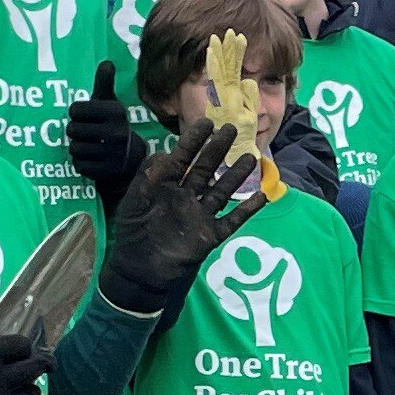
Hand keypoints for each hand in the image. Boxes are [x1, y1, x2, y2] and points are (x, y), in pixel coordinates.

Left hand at [67, 60, 148, 206]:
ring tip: (88, 145)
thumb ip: (104, 83)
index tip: (85, 116)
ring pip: (74, 148)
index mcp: (115, 112)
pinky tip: (91, 158)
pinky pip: (79, 165)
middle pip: (72, 130)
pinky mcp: (106, 171)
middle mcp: (116, 132)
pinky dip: (81, 163)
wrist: (130, 158)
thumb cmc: (112, 124)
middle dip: (75, 132)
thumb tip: (107, 62)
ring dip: (77, 147)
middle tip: (86, 132)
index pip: (75, 110)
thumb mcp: (109, 103)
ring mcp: (112, 154)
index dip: (76, 113)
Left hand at [106, 116, 259, 303]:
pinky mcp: (210, 236)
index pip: (182, 157)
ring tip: (251, 158)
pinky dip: (247, 210)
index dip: (193, 140)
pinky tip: (262, 197)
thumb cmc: (133, 233)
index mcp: (165, 185)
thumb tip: (165, 152)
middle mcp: (185, 196)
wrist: (138, 271)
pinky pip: (232, 221)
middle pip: (205, 168)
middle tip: (232, 129)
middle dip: (217, 149)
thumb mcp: (135, 200)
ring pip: (221, 191)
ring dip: (236, 175)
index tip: (207, 122)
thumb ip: (148, 175)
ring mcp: (199, 215)